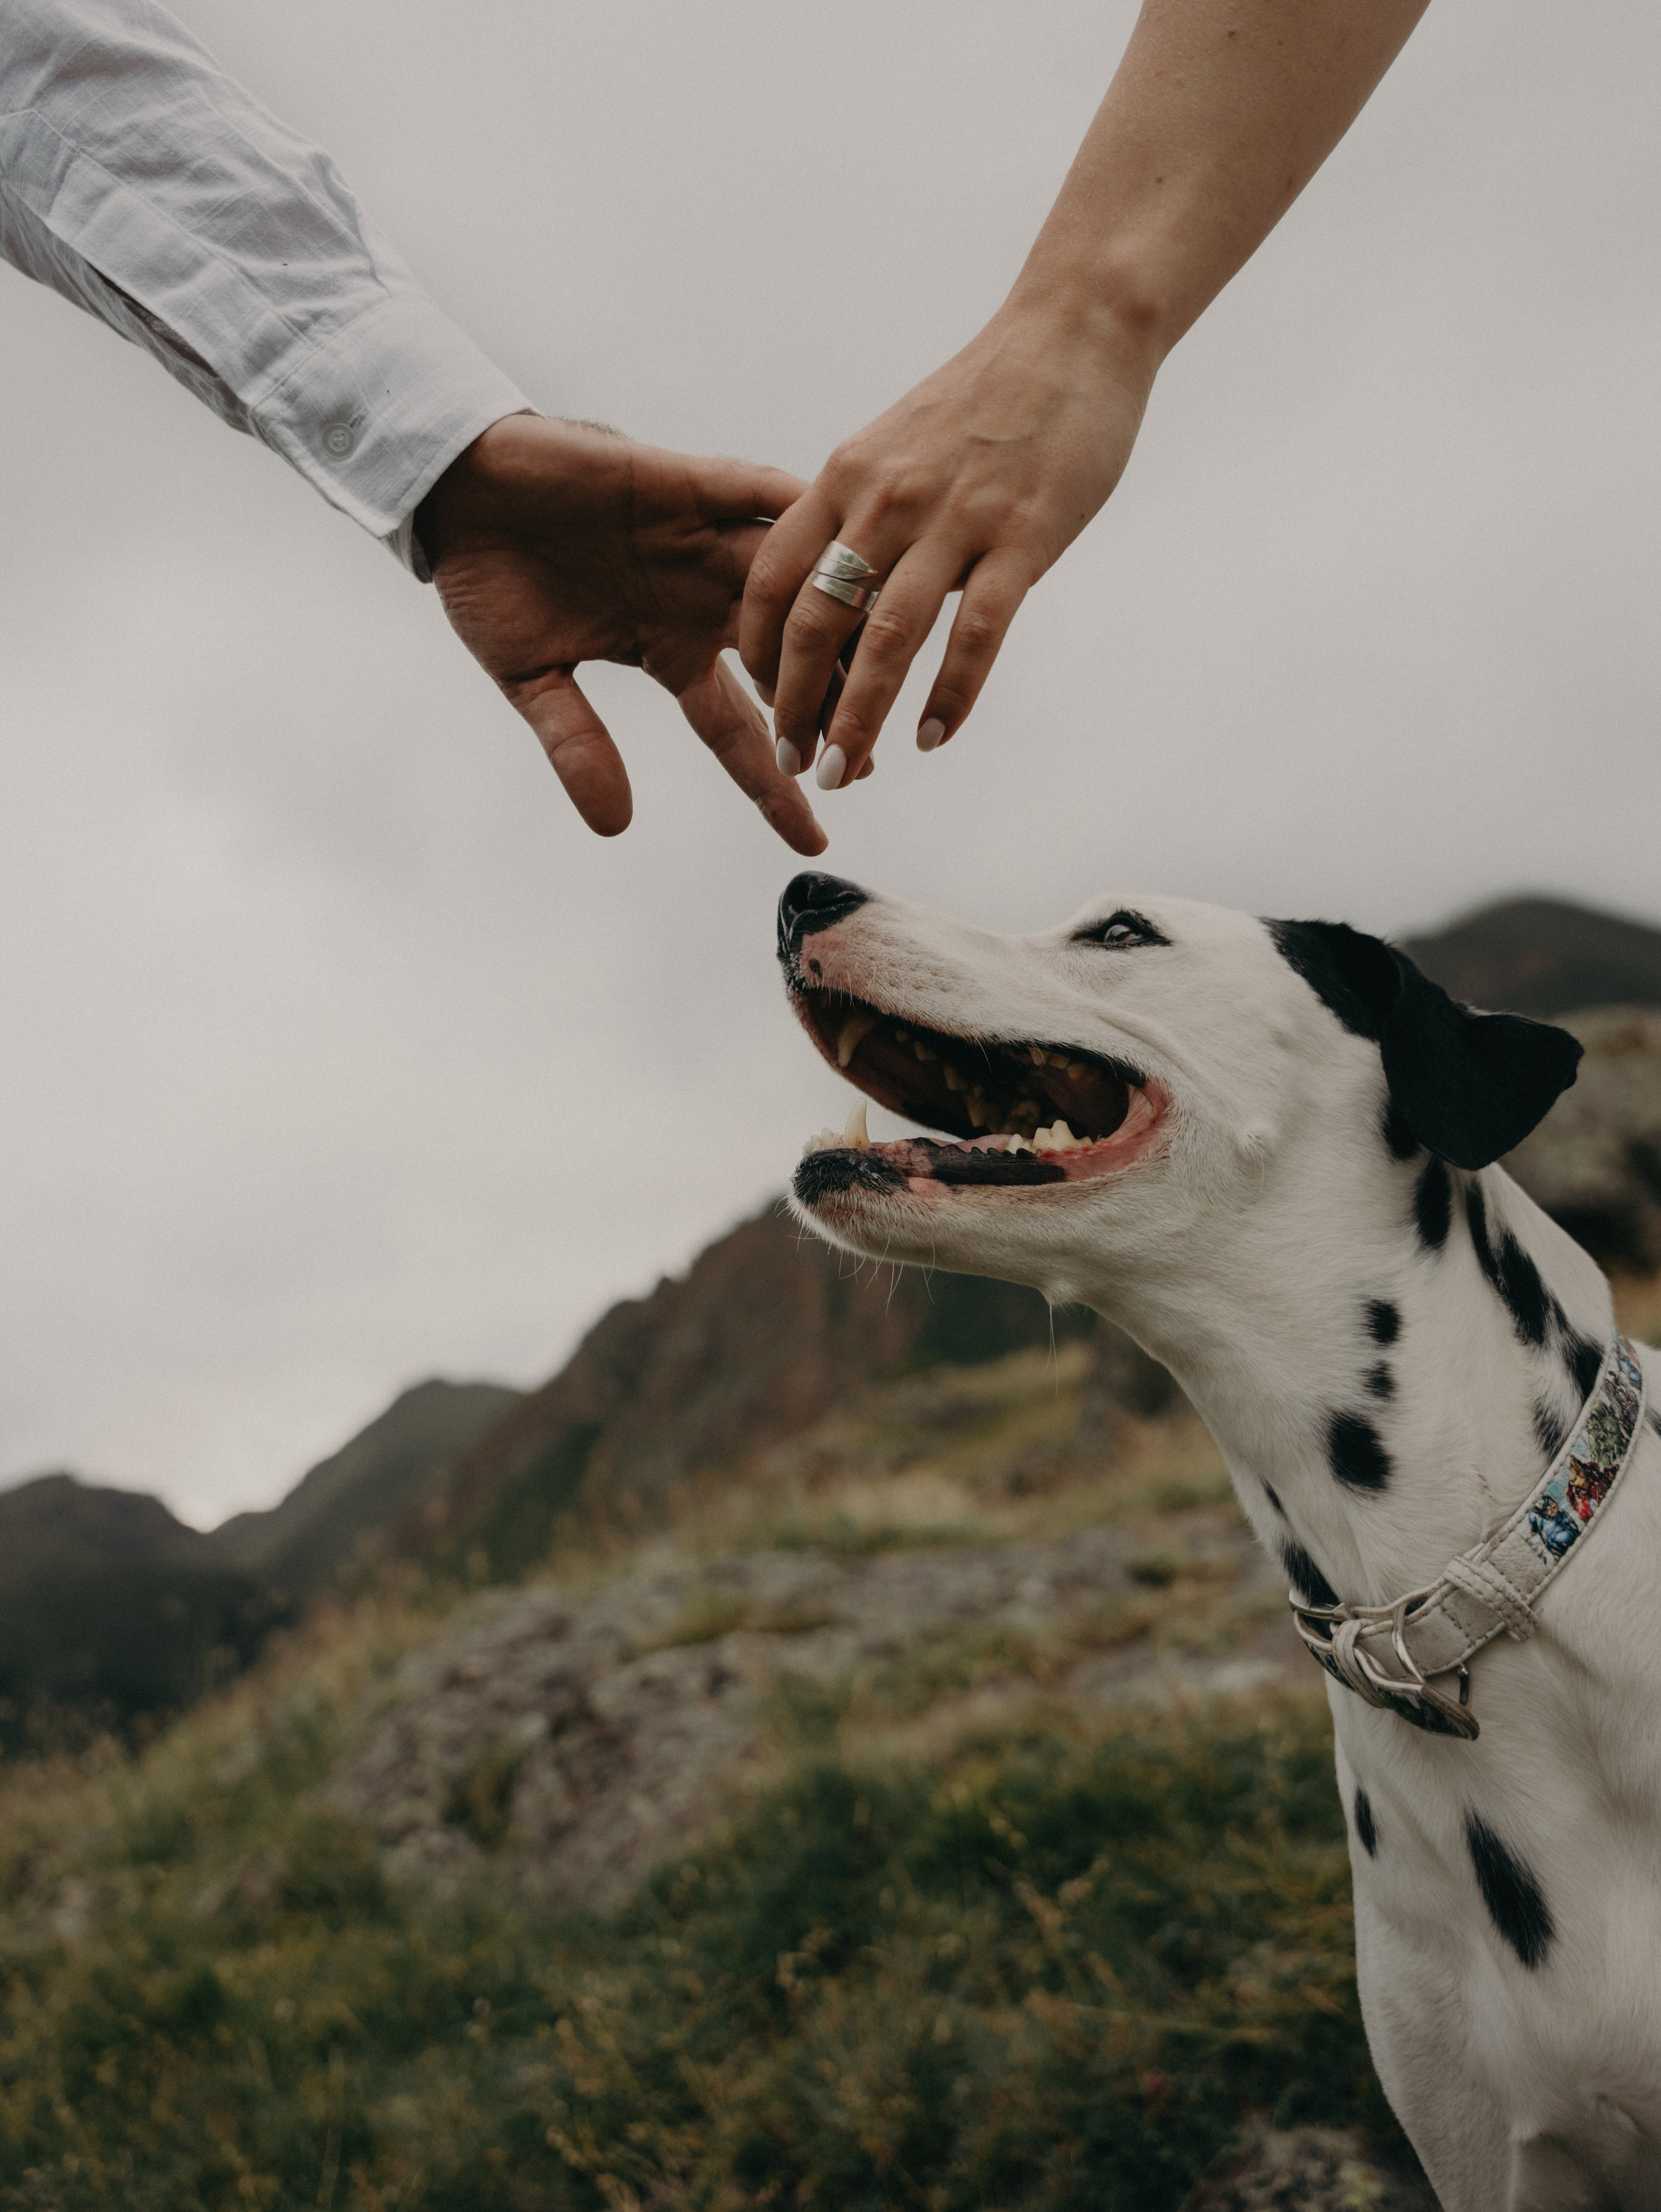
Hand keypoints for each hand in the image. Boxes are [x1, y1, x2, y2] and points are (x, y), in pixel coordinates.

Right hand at [418, 415, 826, 853]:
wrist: (459, 489)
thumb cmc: (491, 580)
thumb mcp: (531, 678)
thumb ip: (577, 745)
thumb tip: (615, 825)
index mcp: (671, 650)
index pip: (737, 730)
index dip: (775, 784)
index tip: (814, 836)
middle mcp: (702, 600)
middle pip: (792, 661)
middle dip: (832, 708)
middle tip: (863, 758)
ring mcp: (702, 542)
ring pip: (793, 583)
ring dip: (836, 618)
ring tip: (884, 661)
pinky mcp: (687, 484)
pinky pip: (757, 493)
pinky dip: (799, 509)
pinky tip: (848, 535)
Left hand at [739, 302, 1158, 789]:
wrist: (1073, 333)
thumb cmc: (984, 400)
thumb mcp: (896, 447)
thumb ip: (861, 515)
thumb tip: (838, 595)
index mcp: (847, 476)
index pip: (775, 578)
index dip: (760, 650)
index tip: (765, 702)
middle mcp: (887, 499)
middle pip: (818, 619)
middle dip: (795, 703)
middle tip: (792, 761)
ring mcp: (955, 518)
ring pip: (888, 639)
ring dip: (860, 718)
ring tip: (842, 771)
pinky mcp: (1023, 536)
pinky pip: (976, 634)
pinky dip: (950, 695)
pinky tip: (932, 736)